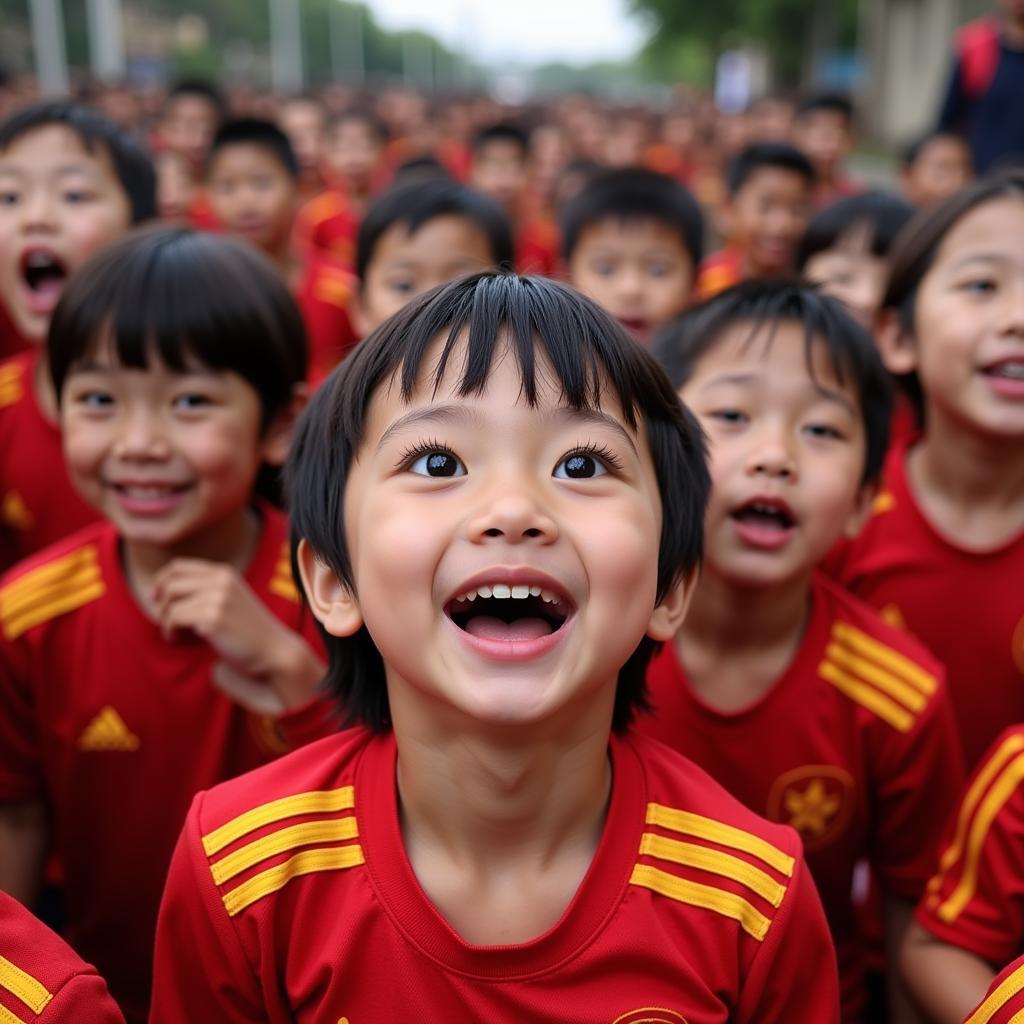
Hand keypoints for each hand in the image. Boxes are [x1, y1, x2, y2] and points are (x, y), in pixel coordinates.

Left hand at [153, 559, 323, 712]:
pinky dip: (171, 632)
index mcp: (224, 573)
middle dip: (162, 604)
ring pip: (170, 603)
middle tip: (168, 623)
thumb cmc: (248, 631)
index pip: (179, 566)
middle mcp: (221, 580)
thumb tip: (163, 591)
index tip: (156, 597)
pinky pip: (174, 619)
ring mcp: (218, 597)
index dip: (162, 580)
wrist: (274, 650)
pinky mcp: (213, 617)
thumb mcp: (229, 599)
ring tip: (176, 634)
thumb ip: (206, 590)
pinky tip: (181, 640)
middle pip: (171, 583)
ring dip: (167, 621)